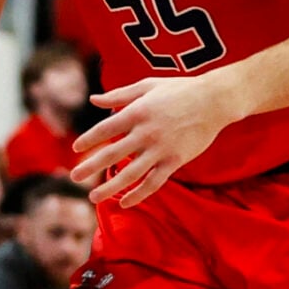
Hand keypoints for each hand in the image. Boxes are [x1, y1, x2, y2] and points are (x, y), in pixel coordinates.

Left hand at [73, 74, 243, 206]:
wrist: (214, 100)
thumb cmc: (179, 89)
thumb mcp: (147, 86)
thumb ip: (119, 95)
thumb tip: (93, 100)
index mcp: (137, 111)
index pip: (105, 129)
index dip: (89, 140)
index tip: (76, 150)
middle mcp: (145, 132)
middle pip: (112, 154)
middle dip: (90, 167)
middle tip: (74, 177)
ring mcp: (160, 149)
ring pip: (130, 173)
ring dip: (110, 187)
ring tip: (93, 197)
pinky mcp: (175, 161)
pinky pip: (153, 182)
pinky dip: (139, 194)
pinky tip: (125, 202)